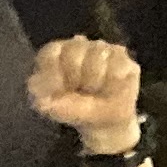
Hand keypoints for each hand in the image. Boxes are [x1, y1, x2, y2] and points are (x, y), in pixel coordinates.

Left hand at [24, 38, 141, 152]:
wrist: (104, 121)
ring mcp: (102, 48)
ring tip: (94, 91)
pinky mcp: (122, 57)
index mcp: (56, 53)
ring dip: (95, 82)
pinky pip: (117, 67)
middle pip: (74, 51)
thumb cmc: (75, 108)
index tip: (57, 91)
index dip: (53, 72)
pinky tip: (110, 89)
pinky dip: (112, 84)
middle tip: (78, 92)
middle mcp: (78, 45)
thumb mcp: (55, 110)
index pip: (51, 52)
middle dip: (75, 79)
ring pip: (98, 56)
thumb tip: (45, 103)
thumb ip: (48, 103)